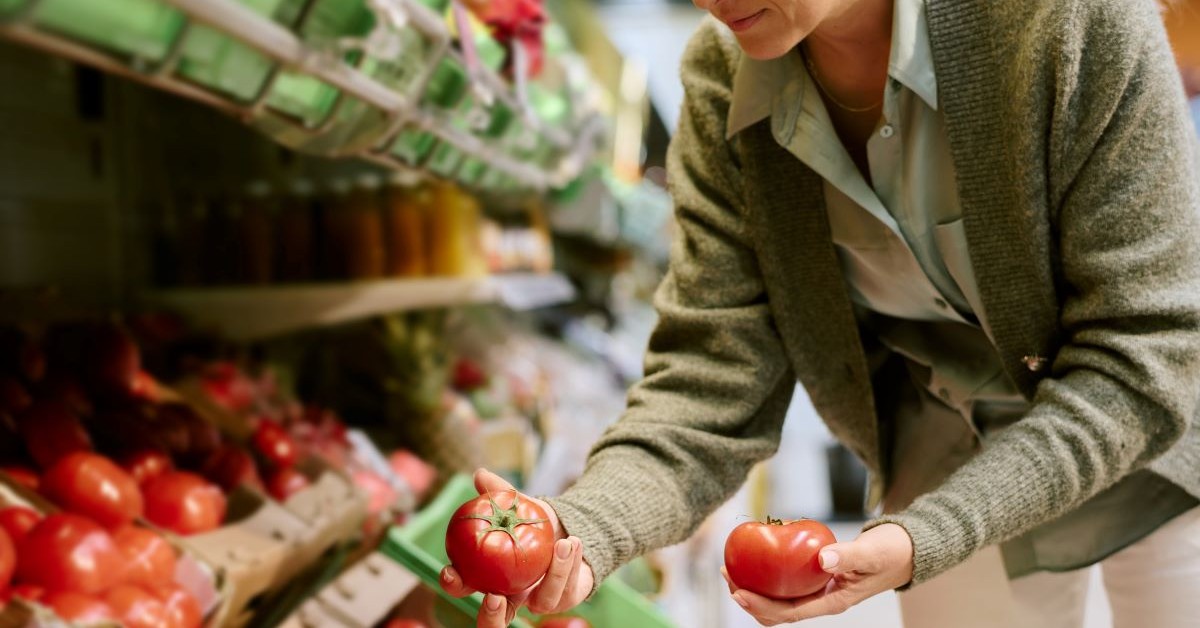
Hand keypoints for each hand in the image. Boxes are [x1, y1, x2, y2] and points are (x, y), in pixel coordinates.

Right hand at [439, 469, 594, 627]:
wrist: (569, 527)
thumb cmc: (535, 521)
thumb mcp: (519, 504)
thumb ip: (500, 493)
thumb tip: (480, 474)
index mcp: (490, 576)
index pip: (466, 586)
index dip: (455, 584)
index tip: (451, 572)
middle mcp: (511, 596)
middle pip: (493, 624)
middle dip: (490, 617)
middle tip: (493, 597)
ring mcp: (538, 601)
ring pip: (541, 604)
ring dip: (553, 574)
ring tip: (563, 543)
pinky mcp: (563, 599)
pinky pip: (565, 590)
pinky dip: (569, 565)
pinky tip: (572, 542)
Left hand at [723, 523, 913, 625]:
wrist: (903, 551)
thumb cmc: (889, 553)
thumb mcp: (872, 553)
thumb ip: (849, 556)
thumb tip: (822, 558)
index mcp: (832, 602)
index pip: (789, 613)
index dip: (760, 606)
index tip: (738, 592)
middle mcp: (821, 599)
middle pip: (776, 610)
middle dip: (748, 597)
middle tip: (727, 574)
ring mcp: (817, 590)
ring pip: (778, 597)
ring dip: (753, 587)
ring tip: (732, 568)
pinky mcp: (814, 577)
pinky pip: (785, 581)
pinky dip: (767, 572)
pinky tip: (755, 556)